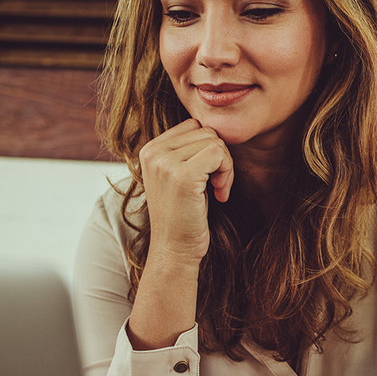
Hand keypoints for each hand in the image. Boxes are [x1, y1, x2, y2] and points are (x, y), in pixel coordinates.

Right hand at [139, 119, 233, 262]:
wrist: (174, 250)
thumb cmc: (183, 216)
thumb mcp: (178, 176)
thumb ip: (186, 151)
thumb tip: (213, 126)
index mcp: (149, 149)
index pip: (192, 125)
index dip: (208, 148)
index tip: (208, 176)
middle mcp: (153, 152)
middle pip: (205, 130)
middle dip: (219, 157)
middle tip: (217, 185)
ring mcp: (165, 162)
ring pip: (214, 141)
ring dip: (225, 166)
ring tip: (217, 190)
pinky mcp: (182, 175)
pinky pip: (219, 153)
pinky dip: (227, 174)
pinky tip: (220, 195)